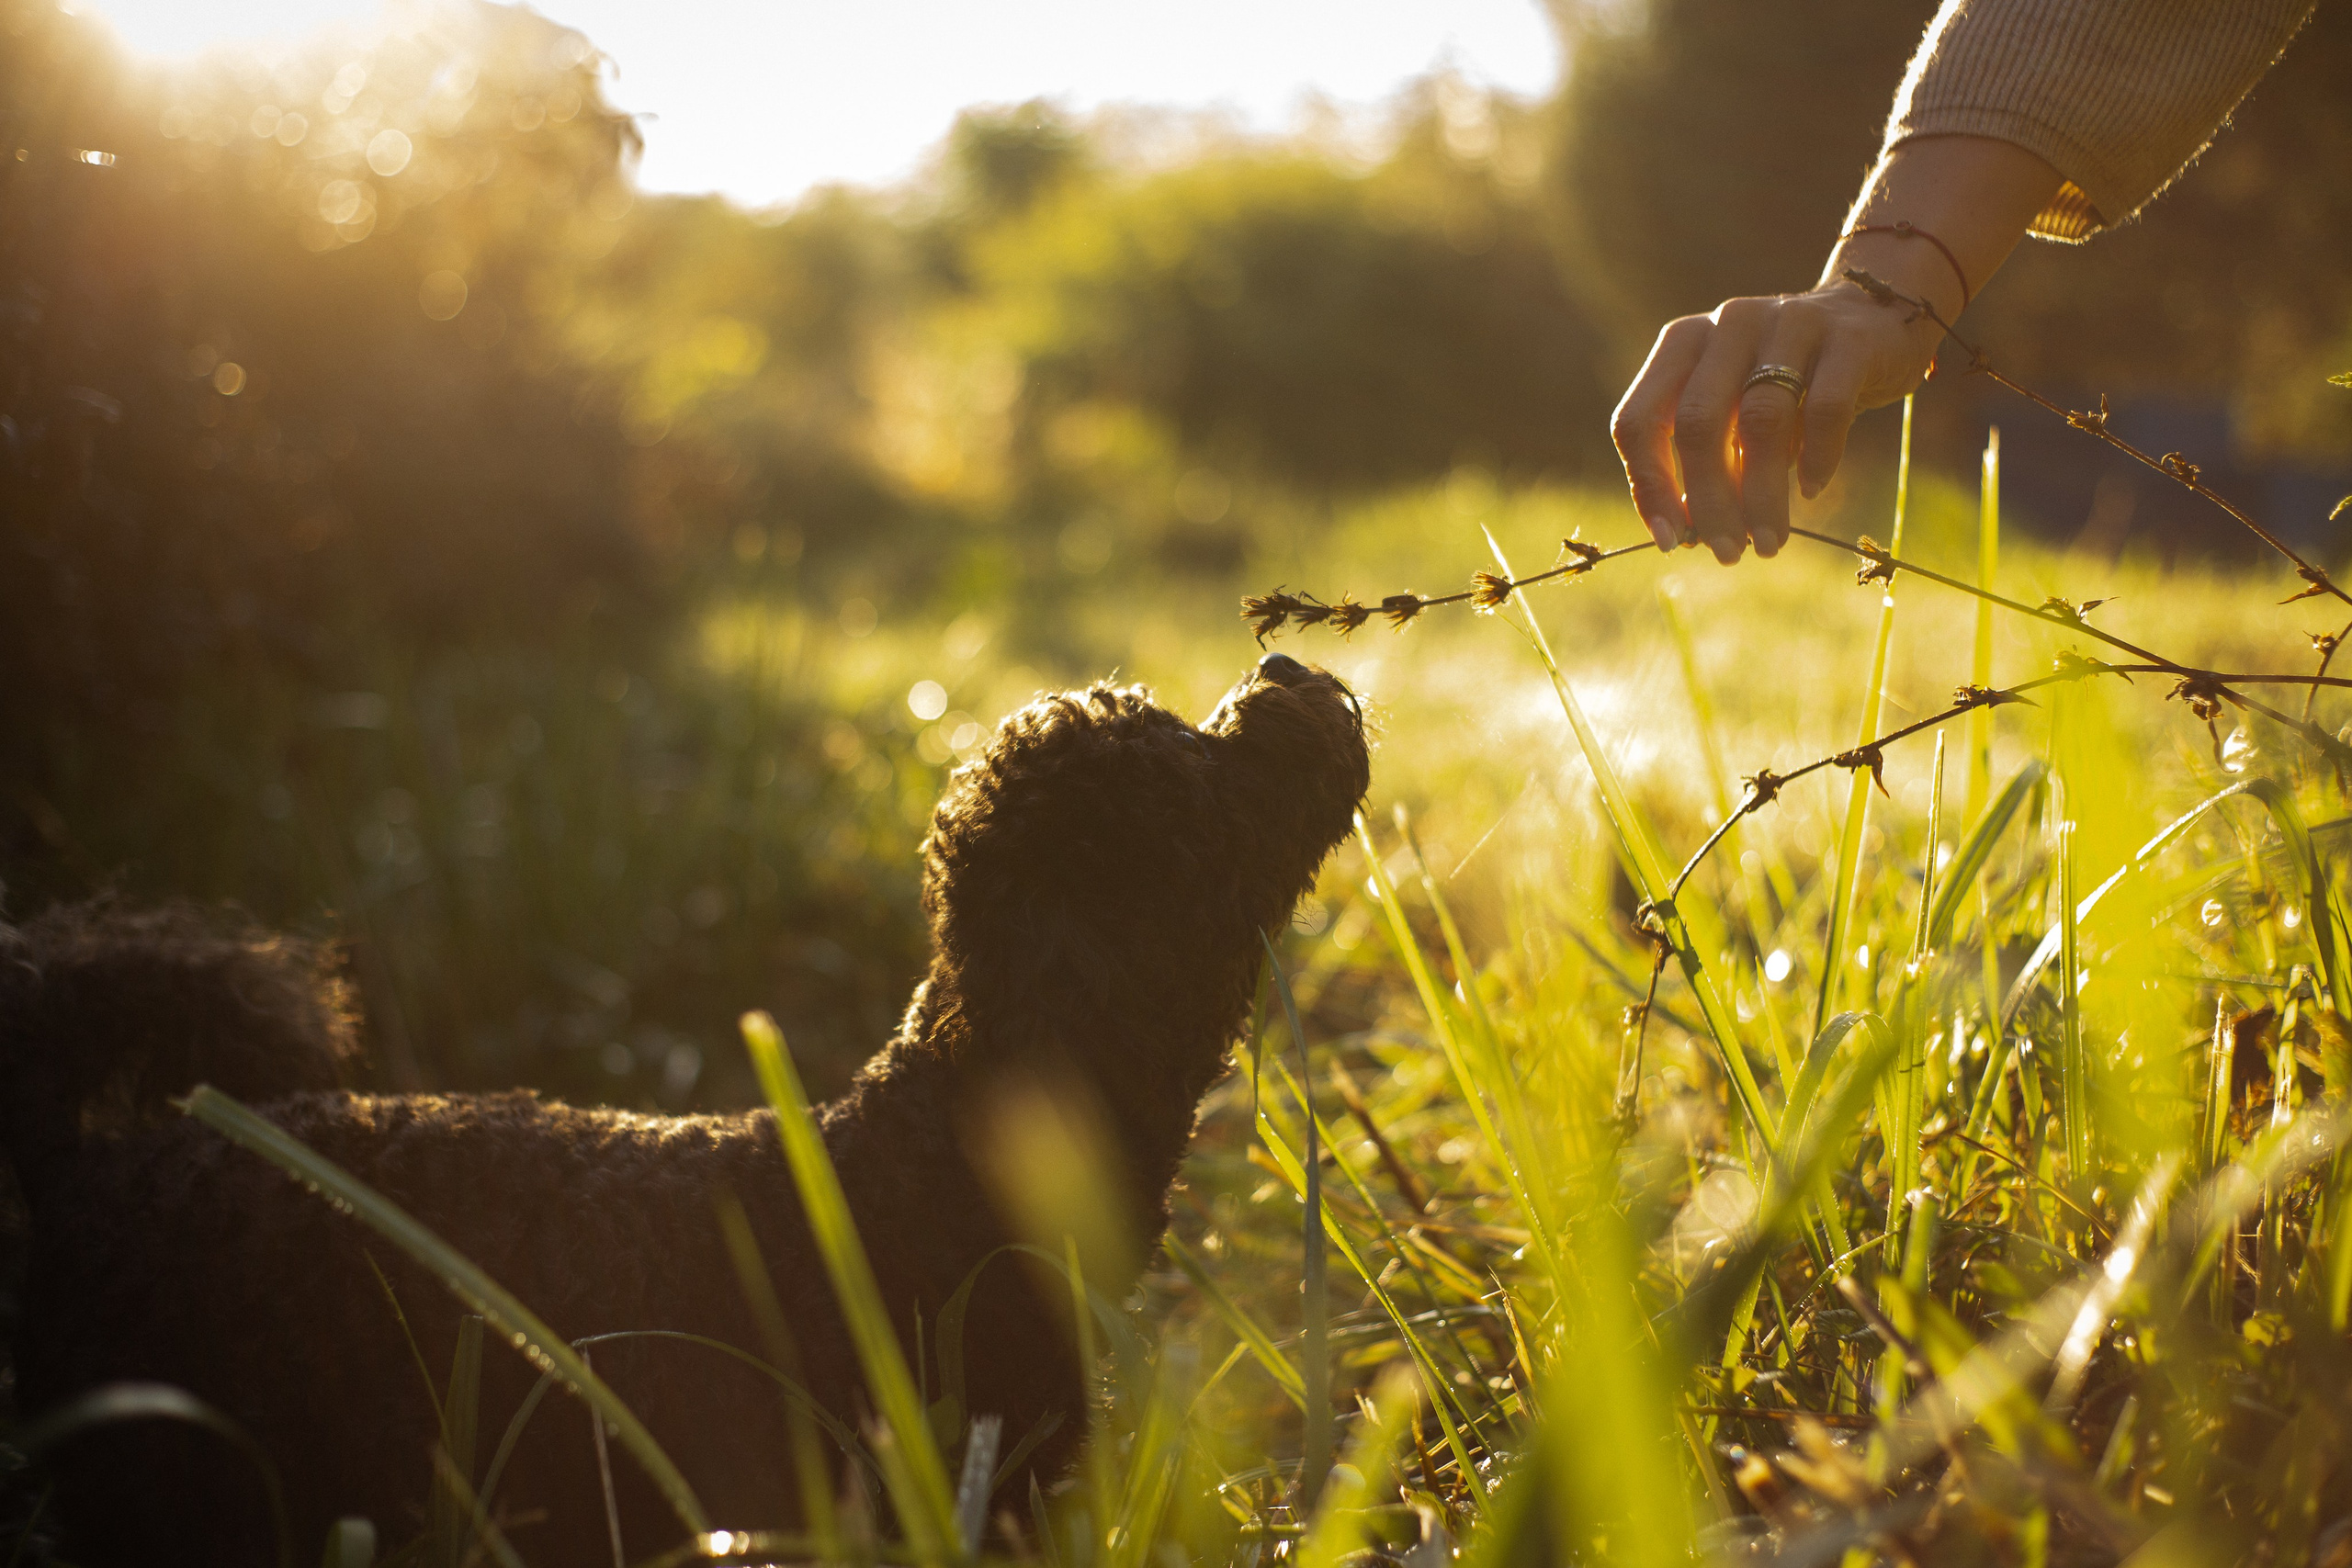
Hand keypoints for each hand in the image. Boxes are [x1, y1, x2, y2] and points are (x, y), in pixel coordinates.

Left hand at [1608, 134, 2062, 563]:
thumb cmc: (1789, 382)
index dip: (1648, 486)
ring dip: (1762, 494)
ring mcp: (1789, 323)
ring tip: (1767, 542)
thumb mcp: (1735, 409)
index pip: (1639, 420)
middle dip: (1708, 500)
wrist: (1874, 321)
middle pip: (1697, 422)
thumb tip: (1684, 533)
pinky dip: (1817, 456)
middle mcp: (1728, 324)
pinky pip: (1827, 407)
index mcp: (1683, 343)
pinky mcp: (1849, 338)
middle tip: (1726, 553)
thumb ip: (1707, 457)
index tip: (1668, 540)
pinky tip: (1812, 489)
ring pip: (1762, 419)